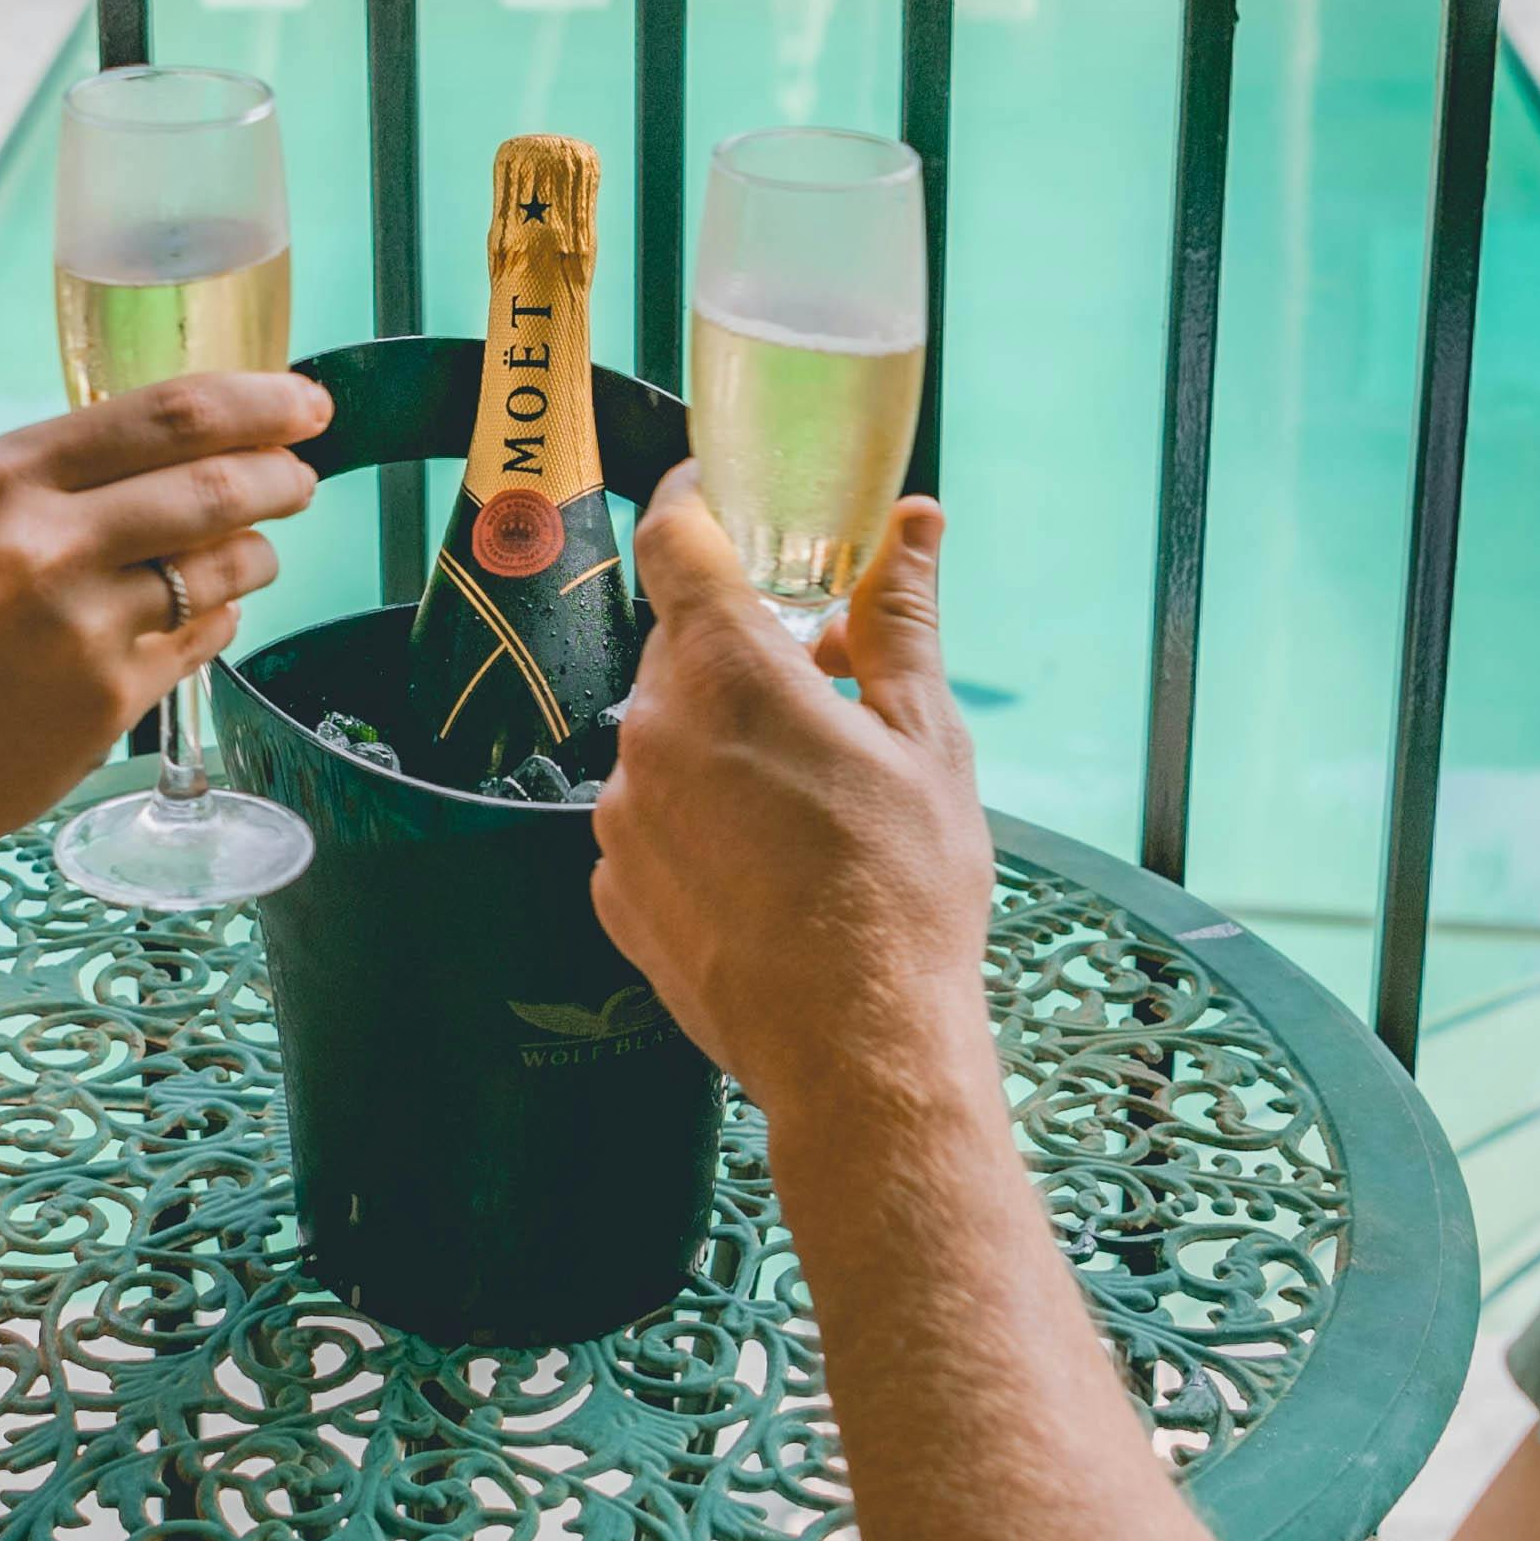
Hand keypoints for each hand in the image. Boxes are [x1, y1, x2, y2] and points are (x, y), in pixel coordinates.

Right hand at [0, 369, 325, 904]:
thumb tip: (172, 456)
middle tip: (301, 476)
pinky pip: (204, 641)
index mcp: (0, 477)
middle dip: (281, 474)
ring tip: (250, 554)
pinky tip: (198, 620)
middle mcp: (45, 543)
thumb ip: (49, 492)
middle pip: (216, 483)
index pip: (167, 412)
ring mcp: (84, 628)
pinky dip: (218, 621)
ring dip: (257, 554)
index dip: (257, 400)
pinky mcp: (111, 702)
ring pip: (225, 565)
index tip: (302, 400)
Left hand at [588, 475, 987, 1128]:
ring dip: (722, 745)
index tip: (714, 493)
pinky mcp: (612, 888)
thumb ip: (903, 617)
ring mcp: (621, 816)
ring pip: (666, 739)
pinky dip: (698, 821)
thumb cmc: (901, 894)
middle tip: (826, 693)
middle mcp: (652, 731)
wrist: (856, 1047)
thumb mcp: (927, 739)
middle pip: (682, 648)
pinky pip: (650, 819)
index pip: (675, 540)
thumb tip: (913, 525)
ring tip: (808, 805)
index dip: (692, 501)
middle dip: (745, 653)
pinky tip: (766, 868)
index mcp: (729, 672)